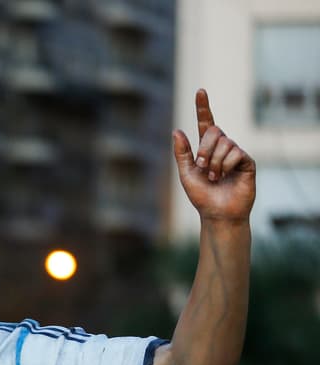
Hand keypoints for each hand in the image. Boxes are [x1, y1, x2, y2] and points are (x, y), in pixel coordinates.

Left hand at [173, 89, 255, 221]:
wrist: (217, 213)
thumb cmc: (201, 196)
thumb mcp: (186, 174)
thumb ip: (182, 153)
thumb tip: (177, 130)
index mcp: (206, 149)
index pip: (206, 123)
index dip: (203, 108)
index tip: (200, 91)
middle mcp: (222, 148)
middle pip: (215, 130)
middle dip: (205, 148)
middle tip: (202, 167)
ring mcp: (236, 153)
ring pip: (225, 143)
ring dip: (214, 162)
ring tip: (214, 177)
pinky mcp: (247, 161)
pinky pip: (236, 152)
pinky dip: (225, 165)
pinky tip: (225, 176)